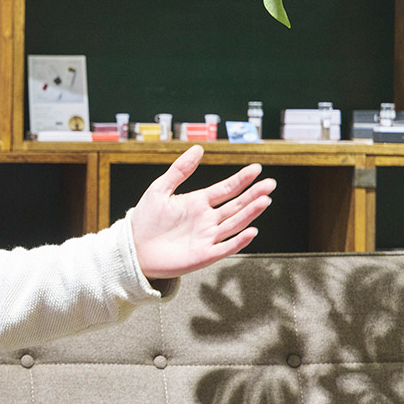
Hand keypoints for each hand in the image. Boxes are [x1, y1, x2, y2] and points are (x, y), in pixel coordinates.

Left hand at [130, 145, 274, 279]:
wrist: (133, 248)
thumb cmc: (145, 220)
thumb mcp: (160, 189)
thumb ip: (179, 170)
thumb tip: (198, 148)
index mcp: (198, 202)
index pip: (226, 189)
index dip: (241, 179)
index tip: (256, 168)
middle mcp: (207, 220)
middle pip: (236, 206)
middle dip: (253, 194)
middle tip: (270, 183)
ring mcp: (207, 237)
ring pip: (235, 224)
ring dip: (250, 213)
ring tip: (264, 200)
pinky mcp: (204, 255)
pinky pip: (225, 247)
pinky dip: (239, 241)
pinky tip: (251, 230)